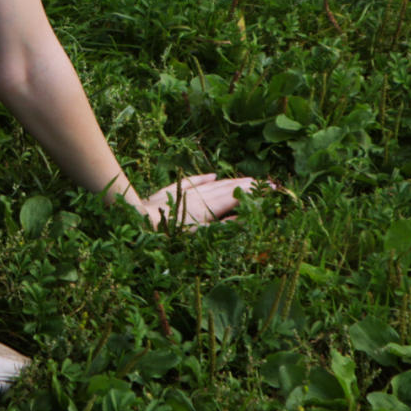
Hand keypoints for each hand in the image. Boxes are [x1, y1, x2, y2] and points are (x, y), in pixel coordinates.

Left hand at [136, 173, 276, 228]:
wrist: (138, 220)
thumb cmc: (169, 234)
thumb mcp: (200, 236)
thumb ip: (224, 226)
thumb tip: (245, 217)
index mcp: (209, 206)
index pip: (237, 196)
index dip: (255, 192)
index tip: (273, 187)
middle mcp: (200, 195)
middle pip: (228, 188)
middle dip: (248, 185)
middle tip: (266, 182)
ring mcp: (185, 192)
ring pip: (213, 184)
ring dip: (231, 181)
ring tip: (246, 179)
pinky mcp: (170, 192)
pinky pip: (191, 182)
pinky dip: (204, 179)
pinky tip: (212, 175)